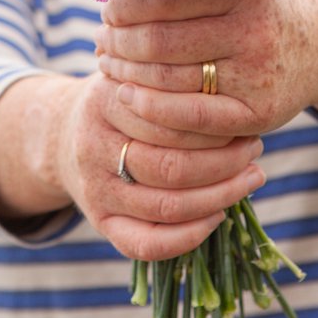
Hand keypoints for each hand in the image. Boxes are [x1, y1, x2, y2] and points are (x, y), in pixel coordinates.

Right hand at [54, 73, 265, 260]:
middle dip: (226, 161)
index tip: (248, 118)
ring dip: (221, 196)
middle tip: (255, 148)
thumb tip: (235, 89)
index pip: (171, 120)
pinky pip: (146, 244)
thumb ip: (172, 76)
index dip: (217, 124)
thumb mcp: (137, 73)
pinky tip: (219, 215)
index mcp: (105, 100)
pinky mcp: (99, 222)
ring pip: (167, 206)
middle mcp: (94, 147)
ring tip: (251, 177)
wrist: (62, 134)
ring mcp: (94, 189)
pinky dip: (189, 236)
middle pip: (172, 166)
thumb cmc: (122, 99)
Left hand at [95, 0, 317, 138]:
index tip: (110, 10)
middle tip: (101, 41)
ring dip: (125, 73)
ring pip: (167, 79)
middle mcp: (254, 30)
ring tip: (109, 64)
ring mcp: (258, 75)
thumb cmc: (260, 7)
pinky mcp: (258, 114)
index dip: (124, 5)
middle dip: (118, 41)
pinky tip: (126, 97)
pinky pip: (189, 118)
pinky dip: (149, 109)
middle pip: (158, 41)